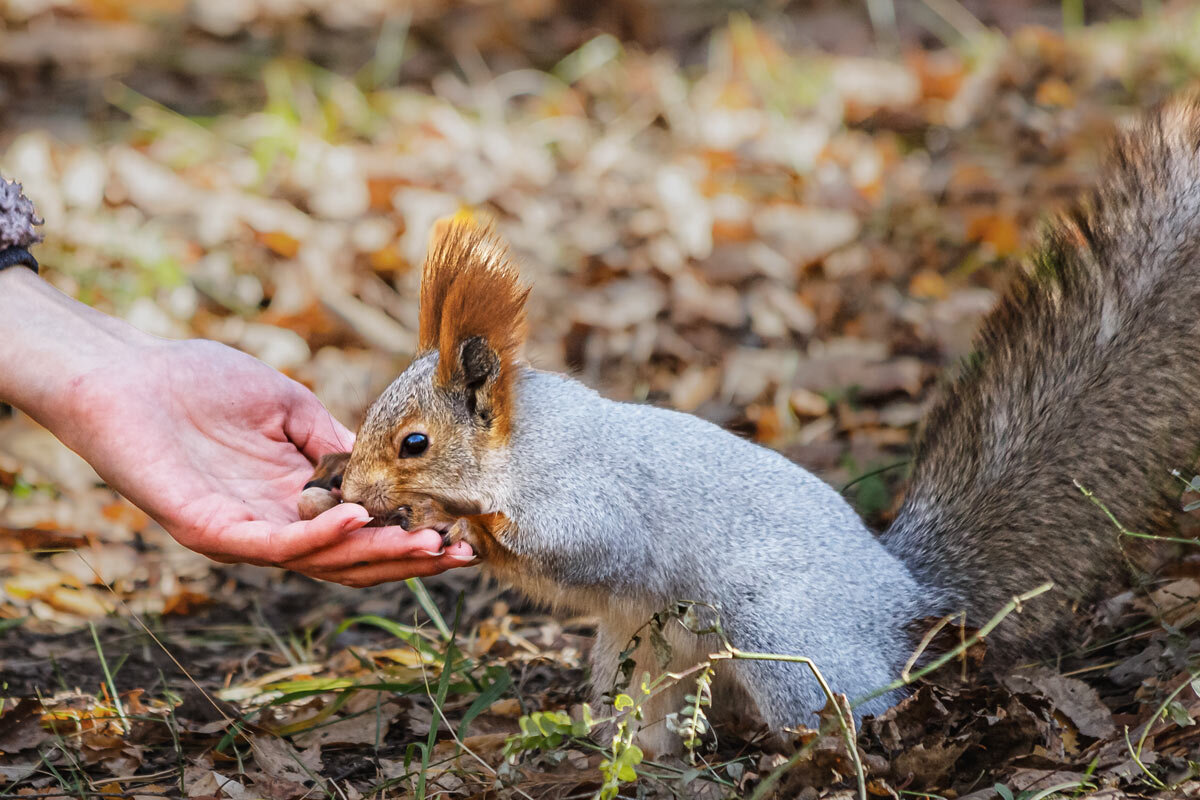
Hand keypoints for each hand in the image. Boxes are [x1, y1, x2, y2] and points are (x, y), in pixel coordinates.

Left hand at [44, 337, 475, 585]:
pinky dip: (320, 538)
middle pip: (349, 562)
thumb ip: (332, 440)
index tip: (461, 532)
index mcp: (289, 501)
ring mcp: (238, 532)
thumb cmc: (198, 381)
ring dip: (378, 556)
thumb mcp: (288, 408)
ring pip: (320, 563)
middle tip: (460, 553)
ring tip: (428, 542)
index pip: (358, 535)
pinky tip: (360, 519)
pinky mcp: (207, 528)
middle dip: (408, 560)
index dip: (409, 537)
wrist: (125, 370)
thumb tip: (385, 467)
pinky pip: (273, 545)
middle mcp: (268, 526)